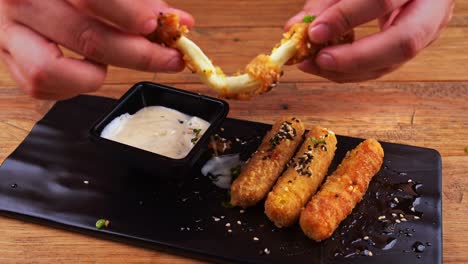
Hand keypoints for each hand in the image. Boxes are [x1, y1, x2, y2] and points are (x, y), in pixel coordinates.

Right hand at [0, 0, 193, 98]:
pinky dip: (71, 86)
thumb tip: (179, 22)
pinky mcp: (9, 58)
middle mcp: (23, 2)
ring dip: (92, 76)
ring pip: (51, 70)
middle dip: (138, 54)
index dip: (128, 14)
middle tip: (168, 57)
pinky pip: (38, 85)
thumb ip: (138, 1)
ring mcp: (9, 32)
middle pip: (86, 37)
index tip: (156, 25)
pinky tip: (88, 70)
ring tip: (107, 65)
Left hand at [287, 0, 453, 82]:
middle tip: (319, 60)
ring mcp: (429, 30)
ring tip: (312, 64)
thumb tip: (296, 27)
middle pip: (402, 43)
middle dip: (355, 58)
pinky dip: (351, 70)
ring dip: (346, 70)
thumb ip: (327, 2)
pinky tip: (325, 66)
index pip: (383, 1)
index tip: (315, 32)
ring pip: (392, 62)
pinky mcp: (414, 45)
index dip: (347, 18)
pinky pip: (383, 66)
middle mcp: (432, 9)